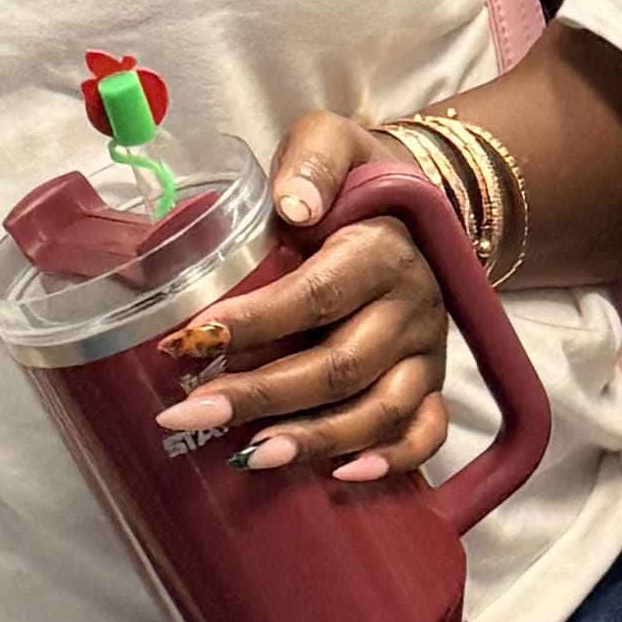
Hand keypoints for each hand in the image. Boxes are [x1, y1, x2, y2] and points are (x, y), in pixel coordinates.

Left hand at [152, 115, 455, 485]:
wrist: (411, 207)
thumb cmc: (351, 183)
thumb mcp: (331, 144)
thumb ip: (310, 164)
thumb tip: (292, 209)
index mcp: (381, 251)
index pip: (316, 295)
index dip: (255, 322)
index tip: (192, 340)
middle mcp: (411, 306)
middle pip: (339, 365)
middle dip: (260, 396)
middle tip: (188, 415)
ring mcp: (425, 352)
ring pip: (378, 411)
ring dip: (313, 440)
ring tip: (247, 457)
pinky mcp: (433, 384)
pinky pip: (425, 433)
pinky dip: (390, 460)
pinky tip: (341, 477)